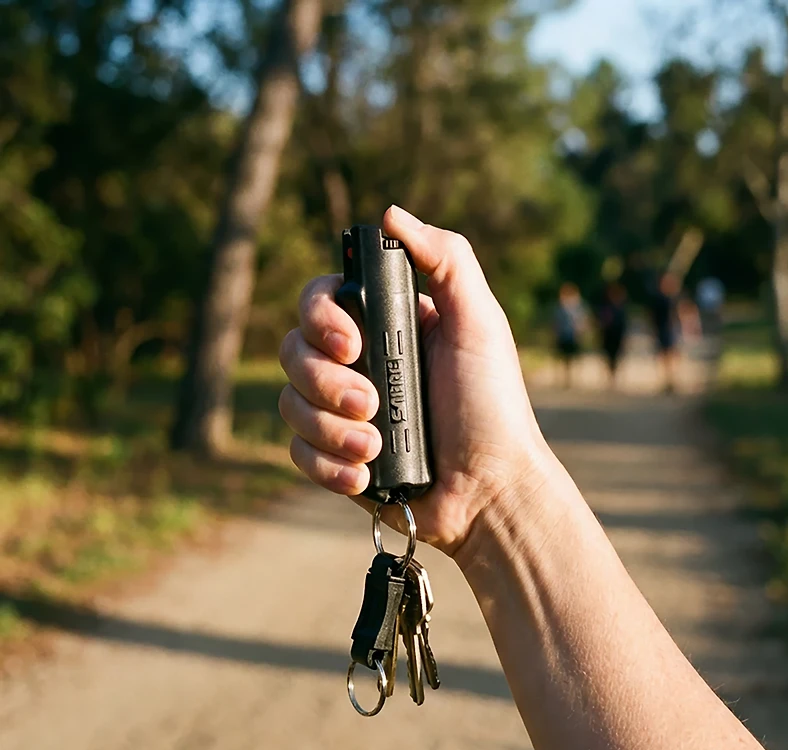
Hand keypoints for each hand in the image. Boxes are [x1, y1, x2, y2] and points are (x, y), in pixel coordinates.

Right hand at [279, 206, 547, 556]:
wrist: (491, 491)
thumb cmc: (492, 406)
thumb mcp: (481, 323)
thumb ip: (447, 260)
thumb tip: (391, 214)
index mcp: (386, 326)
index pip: (320, 300)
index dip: (320, 317)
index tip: (351, 344)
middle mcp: (358, 363)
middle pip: (292, 349)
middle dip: (325, 381)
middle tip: (371, 402)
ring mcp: (343, 411)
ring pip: (289, 402)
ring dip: (328, 427)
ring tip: (375, 447)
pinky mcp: (335, 456)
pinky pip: (296, 450)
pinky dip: (327, 464)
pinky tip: (365, 475)